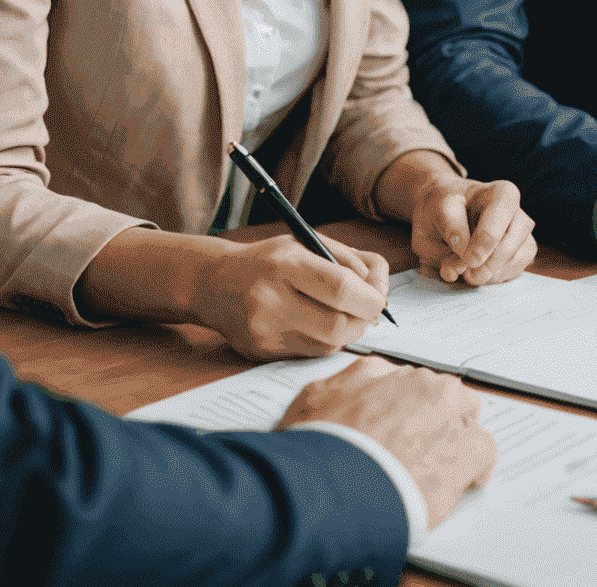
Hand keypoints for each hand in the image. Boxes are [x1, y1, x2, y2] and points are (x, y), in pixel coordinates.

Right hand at [190, 233, 391, 359]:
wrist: (214, 283)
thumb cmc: (269, 259)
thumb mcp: (307, 242)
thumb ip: (349, 260)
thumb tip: (382, 288)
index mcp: (285, 263)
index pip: (342, 289)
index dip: (372, 297)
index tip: (380, 296)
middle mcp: (271, 299)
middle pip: (338, 326)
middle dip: (364, 320)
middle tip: (369, 310)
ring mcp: (264, 331)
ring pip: (328, 345)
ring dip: (347, 332)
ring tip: (343, 313)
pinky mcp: (262, 353)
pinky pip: (310, 354)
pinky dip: (325, 341)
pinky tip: (319, 323)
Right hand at [278, 356, 496, 527]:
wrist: (334, 483)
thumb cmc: (320, 447)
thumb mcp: (312, 400)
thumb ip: (339, 389)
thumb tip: (348, 392)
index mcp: (385, 370)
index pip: (405, 382)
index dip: (402, 409)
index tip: (398, 426)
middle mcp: (420, 384)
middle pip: (440, 394)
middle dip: (432, 418)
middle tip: (415, 449)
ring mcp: (448, 413)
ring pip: (466, 417)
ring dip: (455, 437)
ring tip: (437, 466)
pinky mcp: (467, 449)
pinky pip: (484, 450)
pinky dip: (476, 466)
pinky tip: (464, 481)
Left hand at [374, 151, 536, 284]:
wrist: (443, 210)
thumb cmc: (435, 210)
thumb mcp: (429, 216)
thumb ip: (445, 232)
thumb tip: (464, 256)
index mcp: (489, 188)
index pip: (495, 210)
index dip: (481, 238)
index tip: (465, 260)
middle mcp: (510, 202)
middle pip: (515, 227)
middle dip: (491, 256)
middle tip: (469, 274)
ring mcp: (520, 222)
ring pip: (522, 245)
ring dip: (499, 268)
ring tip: (473, 277)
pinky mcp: (522, 243)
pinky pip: (523, 260)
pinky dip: (505, 273)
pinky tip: (484, 276)